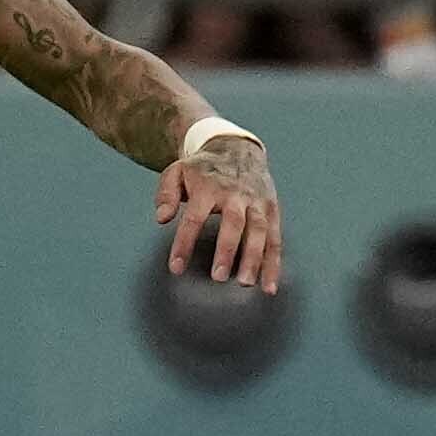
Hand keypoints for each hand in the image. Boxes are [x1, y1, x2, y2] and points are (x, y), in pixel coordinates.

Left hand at [155, 131, 279, 285]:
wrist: (238, 148)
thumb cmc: (202, 169)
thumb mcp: (177, 172)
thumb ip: (166, 194)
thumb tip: (161, 218)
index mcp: (209, 186)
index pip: (194, 217)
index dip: (184, 243)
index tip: (176, 268)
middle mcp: (236, 194)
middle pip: (234, 223)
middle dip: (227, 250)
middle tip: (218, 277)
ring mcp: (257, 202)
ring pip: (259, 231)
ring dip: (254, 259)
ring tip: (245, 283)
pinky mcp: (272, 210)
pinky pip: (274, 239)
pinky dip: (274, 264)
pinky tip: (269, 287)